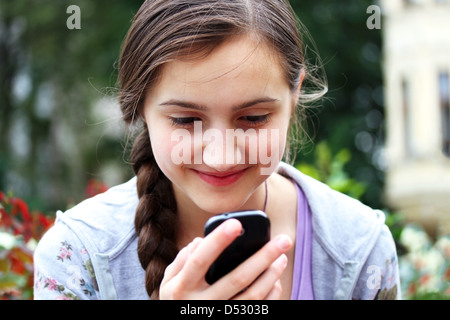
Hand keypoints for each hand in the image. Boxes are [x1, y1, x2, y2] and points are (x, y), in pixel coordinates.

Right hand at [159, 219, 291, 299]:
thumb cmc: (177, 301)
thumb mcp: (168, 283)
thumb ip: (182, 261)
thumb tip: (200, 241)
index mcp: (182, 288)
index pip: (200, 260)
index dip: (218, 241)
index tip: (236, 224)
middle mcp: (202, 304)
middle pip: (237, 278)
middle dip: (264, 257)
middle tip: (283, 240)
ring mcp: (219, 316)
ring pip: (252, 296)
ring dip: (272, 275)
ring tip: (282, 257)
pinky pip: (256, 309)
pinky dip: (270, 294)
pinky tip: (274, 280)